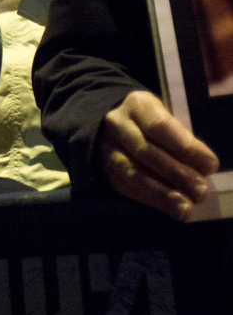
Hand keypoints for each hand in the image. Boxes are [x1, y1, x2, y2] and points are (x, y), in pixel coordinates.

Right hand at [99, 90, 218, 220]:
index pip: (160, 127)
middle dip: (176, 173)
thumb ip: (182, 140)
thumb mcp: (166, 118)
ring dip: (162, 193)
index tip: (211, 166)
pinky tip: (171, 208)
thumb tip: (204, 167)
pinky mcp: (104, 169)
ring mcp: (106, 148)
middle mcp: (116, 125)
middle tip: (201, 191)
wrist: (110, 123)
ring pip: (132, 173)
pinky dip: (152, 200)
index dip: (186, 147)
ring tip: (186, 208)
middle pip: (145, 151)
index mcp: (137, 105)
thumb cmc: (150, 121)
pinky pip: (127, 187)